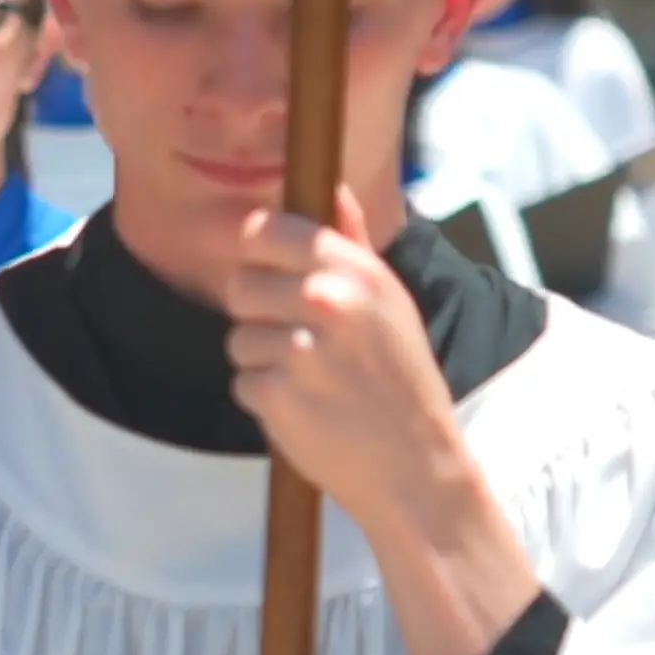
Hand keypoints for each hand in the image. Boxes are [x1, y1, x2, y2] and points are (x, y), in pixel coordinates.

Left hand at [228, 189, 538, 654]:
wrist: (417, 468)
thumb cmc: (401, 380)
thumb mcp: (391, 303)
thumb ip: (351, 243)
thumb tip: (330, 186)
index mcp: (357, 272)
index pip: (266, 231)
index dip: (254, 248)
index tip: (260, 265)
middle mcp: (328, 301)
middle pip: (239, 284)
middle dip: (257, 313)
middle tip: (302, 342)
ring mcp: (300, 348)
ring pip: (237, 336)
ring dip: (262, 361)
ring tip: (313, 381)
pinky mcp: (276, 393)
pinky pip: (241, 381)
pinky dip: (264, 399)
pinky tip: (306, 410)